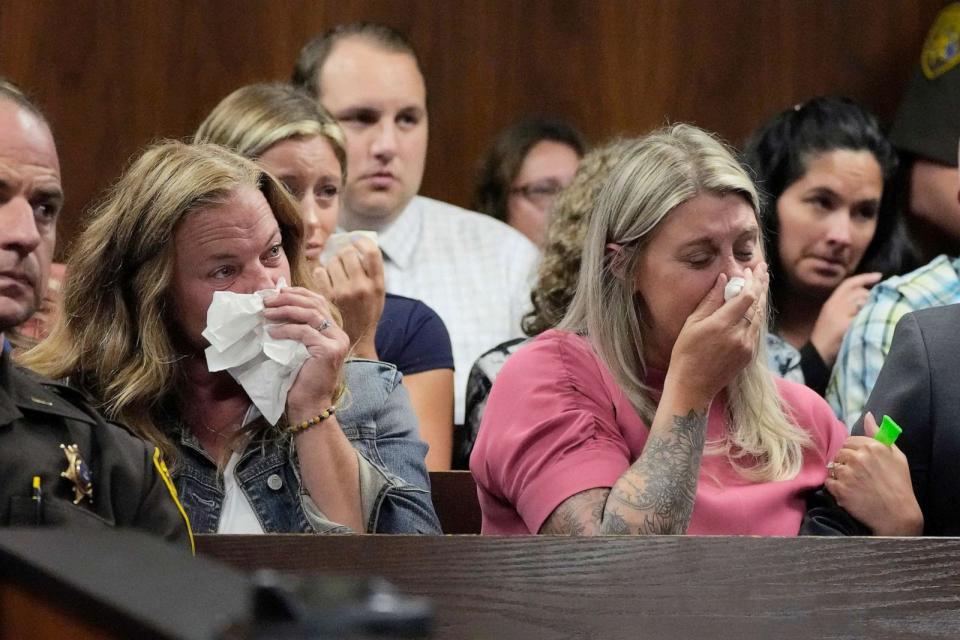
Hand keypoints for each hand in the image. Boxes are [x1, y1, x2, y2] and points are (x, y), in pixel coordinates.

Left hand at [263, 286, 349, 422]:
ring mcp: (336, 342)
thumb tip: (273, 306)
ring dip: (285, 310)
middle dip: (288, 299)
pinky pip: (305, 332)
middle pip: (315, 304)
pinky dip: (286, 330)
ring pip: (311, 314)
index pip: (318, 302)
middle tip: (266, 301)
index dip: (297, 293)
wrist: (308, 405)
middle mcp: (339, 334)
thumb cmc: (299, 379)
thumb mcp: (297, 348)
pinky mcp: (329, 351)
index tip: (276, 292)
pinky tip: (272, 332)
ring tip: (266, 312)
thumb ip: (295, 328)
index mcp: (333, 331)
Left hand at [313, 236, 384, 359]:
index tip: (354, 240)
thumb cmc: (366, 313)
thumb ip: (371, 272)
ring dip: (331, 263)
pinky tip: (326, 281)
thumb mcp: (377, 293)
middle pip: (348, 253)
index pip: (371, 251)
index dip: (361, 241)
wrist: (356, 339)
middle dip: (343, 253)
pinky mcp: (328, 299)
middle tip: (342, 260)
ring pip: (332, 262)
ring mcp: (344, 293)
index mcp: (377, 284)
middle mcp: (362, 287)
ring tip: (334, 273)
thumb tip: (358, 244)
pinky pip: (320, 273)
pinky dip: (321, 273)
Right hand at [668, 262, 768, 403]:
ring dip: (761, 298)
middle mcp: (739, 335)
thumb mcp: (692, 324)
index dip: (751, 280)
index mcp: (722, 324)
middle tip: (762, 268)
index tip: (751, 269)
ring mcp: (746, 346)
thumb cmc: (685, 353)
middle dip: (760, 284)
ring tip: (761, 283)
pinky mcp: (749, 355)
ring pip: (759, 317)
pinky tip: (755, 306)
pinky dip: (757, 315)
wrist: (692, 386)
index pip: (746, 296)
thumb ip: (710, 300)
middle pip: (757, 304)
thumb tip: (724, 279)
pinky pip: (756, 329)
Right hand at [809, 272, 881, 367]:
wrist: (816, 356)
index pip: (848, 284)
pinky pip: (862, 316)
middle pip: (858, 292)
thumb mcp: (832, 317)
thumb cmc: (827, 339)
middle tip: (875, 307)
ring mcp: (839, 316)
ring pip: (862, 302)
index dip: (864, 278)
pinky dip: (869, 317)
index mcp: (830, 303)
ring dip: (871, 307)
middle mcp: (834, 306)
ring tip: (871, 317)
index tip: (879, 275)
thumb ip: (846, 306)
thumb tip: (868, 297)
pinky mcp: (845, 326)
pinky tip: (871, 323)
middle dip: (870, 297)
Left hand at [824, 412, 922, 535]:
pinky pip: (828, 482)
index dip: (852, 452)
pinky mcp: (840, 490)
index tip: (860, 463)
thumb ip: (879, 434)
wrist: (898, 514)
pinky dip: (835, 487)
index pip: (848, 441)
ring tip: (854, 484)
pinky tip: (848, 492)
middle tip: (857, 475)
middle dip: (845, 462)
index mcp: (872, 447)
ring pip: (832, 467)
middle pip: (839, 453)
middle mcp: (858, 457)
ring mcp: (848, 474)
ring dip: (839, 475)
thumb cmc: (899, 484)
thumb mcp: (896, 455)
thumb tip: (868, 415)